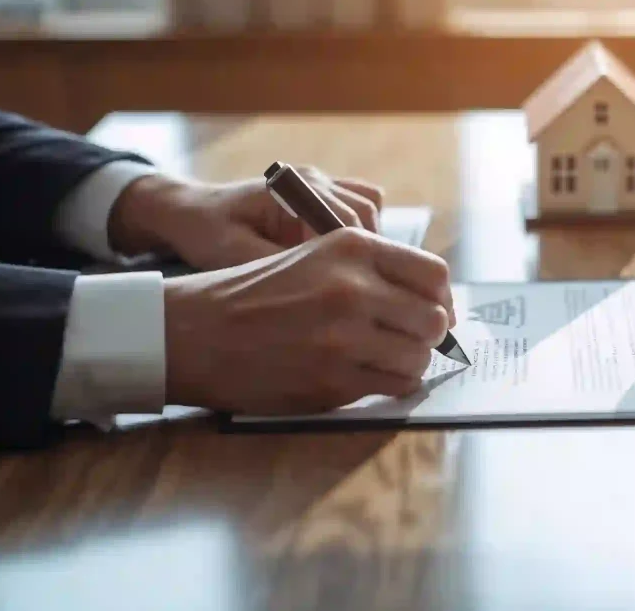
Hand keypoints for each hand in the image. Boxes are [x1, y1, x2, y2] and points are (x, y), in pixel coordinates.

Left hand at [109, 165, 383, 270]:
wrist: (189, 210)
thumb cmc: (206, 232)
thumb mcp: (232, 255)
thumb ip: (277, 264)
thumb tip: (319, 284)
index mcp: (290, 190)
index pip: (345, 221)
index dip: (354, 258)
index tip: (347, 291)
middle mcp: (310, 179)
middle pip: (366, 213)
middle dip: (366, 253)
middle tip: (352, 291)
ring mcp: (318, 181)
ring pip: (370, 207)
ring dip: (367, 241)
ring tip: (351, 276)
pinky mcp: (320, 192)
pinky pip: (361, 204)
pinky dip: (363, 229)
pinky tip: (346, 258)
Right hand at [162, 228, 454, 412]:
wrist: (193, 330)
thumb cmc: (255, 293)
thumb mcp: (315, 257)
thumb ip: (371, 271)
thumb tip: (432, 301)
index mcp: (352, 247)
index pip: (433, 275)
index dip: (441, 299)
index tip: (435, 312)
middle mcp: (353, 287)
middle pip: (433, 318)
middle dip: (427, 334)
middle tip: (409, 340)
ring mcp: (344, 335)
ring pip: (418, 356)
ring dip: (410, 362)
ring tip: (386, 360)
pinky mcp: (333, 378)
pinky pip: (394, 385)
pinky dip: (391, 385)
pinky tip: (371, 377)